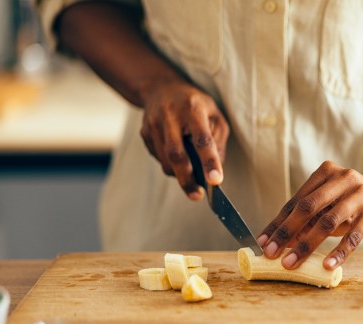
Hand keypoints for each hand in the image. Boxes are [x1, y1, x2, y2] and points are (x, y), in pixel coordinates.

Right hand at [140, 80, 229, 199]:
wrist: (160, 88)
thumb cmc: (195, 104)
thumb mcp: (214, 114)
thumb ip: (218, 140)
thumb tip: (216, 169)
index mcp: (193, 108)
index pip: (202, 139)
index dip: (209, 161)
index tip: (215, 181)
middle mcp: (170, 115)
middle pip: (177, 155)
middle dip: (187, 179)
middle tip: (197, 195)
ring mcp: (153, 125)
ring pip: (166, 160)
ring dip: (179, 174)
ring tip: (190, 175)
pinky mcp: (144, 133)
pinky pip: (158, 158)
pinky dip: (170, 165)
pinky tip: (177, 156)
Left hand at [257, 161, 362, 270]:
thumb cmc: (354, 202)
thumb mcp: (331, 203)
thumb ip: (309, 218)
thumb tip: (281, 242)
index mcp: (326, 173)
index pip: (296, 201)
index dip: (278, 222)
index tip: (263, 242)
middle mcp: (343, 179)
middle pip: (308, 208)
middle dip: (287, 232)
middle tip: (272, 253)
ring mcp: (360, 195)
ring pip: (328, 222)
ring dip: (307, 245)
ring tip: (292, 263)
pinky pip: (353, 236)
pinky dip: (339, 252)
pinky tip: (327, 265)